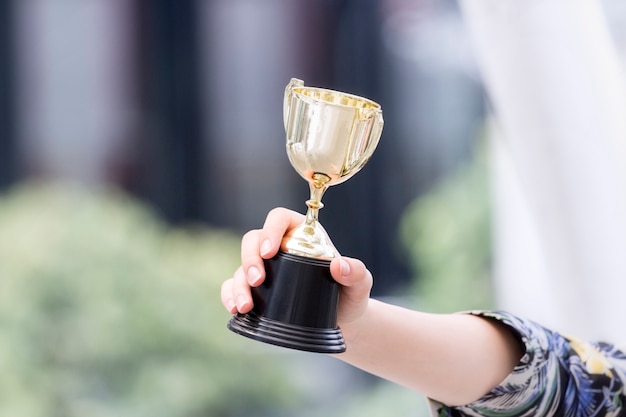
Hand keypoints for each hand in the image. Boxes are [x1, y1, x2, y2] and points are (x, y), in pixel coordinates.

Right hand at [220, 207, 372, 339]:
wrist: (340, 323)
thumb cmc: (349, 296)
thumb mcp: (360, 285)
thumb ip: (357, 273)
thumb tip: (340, 265)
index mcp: (302, 234)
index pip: (279, 218)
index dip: (271, 230)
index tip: (271, 252)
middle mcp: (280, 247)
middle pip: (253, 239)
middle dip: (250, 258)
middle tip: (257, 280)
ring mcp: (266, 269)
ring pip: (241, 265)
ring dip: (238, 284)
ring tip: (245, 306)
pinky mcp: (255, 291)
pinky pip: (233, 286)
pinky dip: (229, 296)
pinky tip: (235, 309)